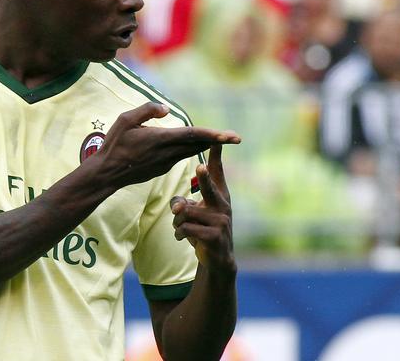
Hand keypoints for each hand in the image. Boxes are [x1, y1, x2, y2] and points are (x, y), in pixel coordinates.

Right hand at [93, 103, 239, 187]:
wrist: (107, 174)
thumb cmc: (114, 145)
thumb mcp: (125, 120)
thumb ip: (147, 110)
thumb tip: (166, 109)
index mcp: (160, 139)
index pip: (193, 136)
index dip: (213, 135)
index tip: (230, 136)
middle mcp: (167, 153)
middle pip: (197, 145)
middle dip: (217, 141)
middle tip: (236, 137)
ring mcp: (165, 163)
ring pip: (190, 151)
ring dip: (205, 144)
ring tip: (221, 139)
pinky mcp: (161, 168)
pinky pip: (180, 156)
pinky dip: (191, 149)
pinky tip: (195, 145)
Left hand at [170, 145, 235, 274]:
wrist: (217, 259)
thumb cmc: (203, 228)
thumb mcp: (195, 213)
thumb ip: (184, 204)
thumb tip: (177, 207)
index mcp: (219, 194)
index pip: (218, 171)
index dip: (216, 155)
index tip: (217, 139)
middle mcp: (223, 204)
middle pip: (209, 187)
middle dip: (204, 177)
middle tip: (200, 167)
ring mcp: (220, 220)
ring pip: (185, 213)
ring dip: (177, 222)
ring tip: (182, 228)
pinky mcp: (214, 236)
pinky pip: (185, 228)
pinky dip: (178, 233)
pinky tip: (183, 238)